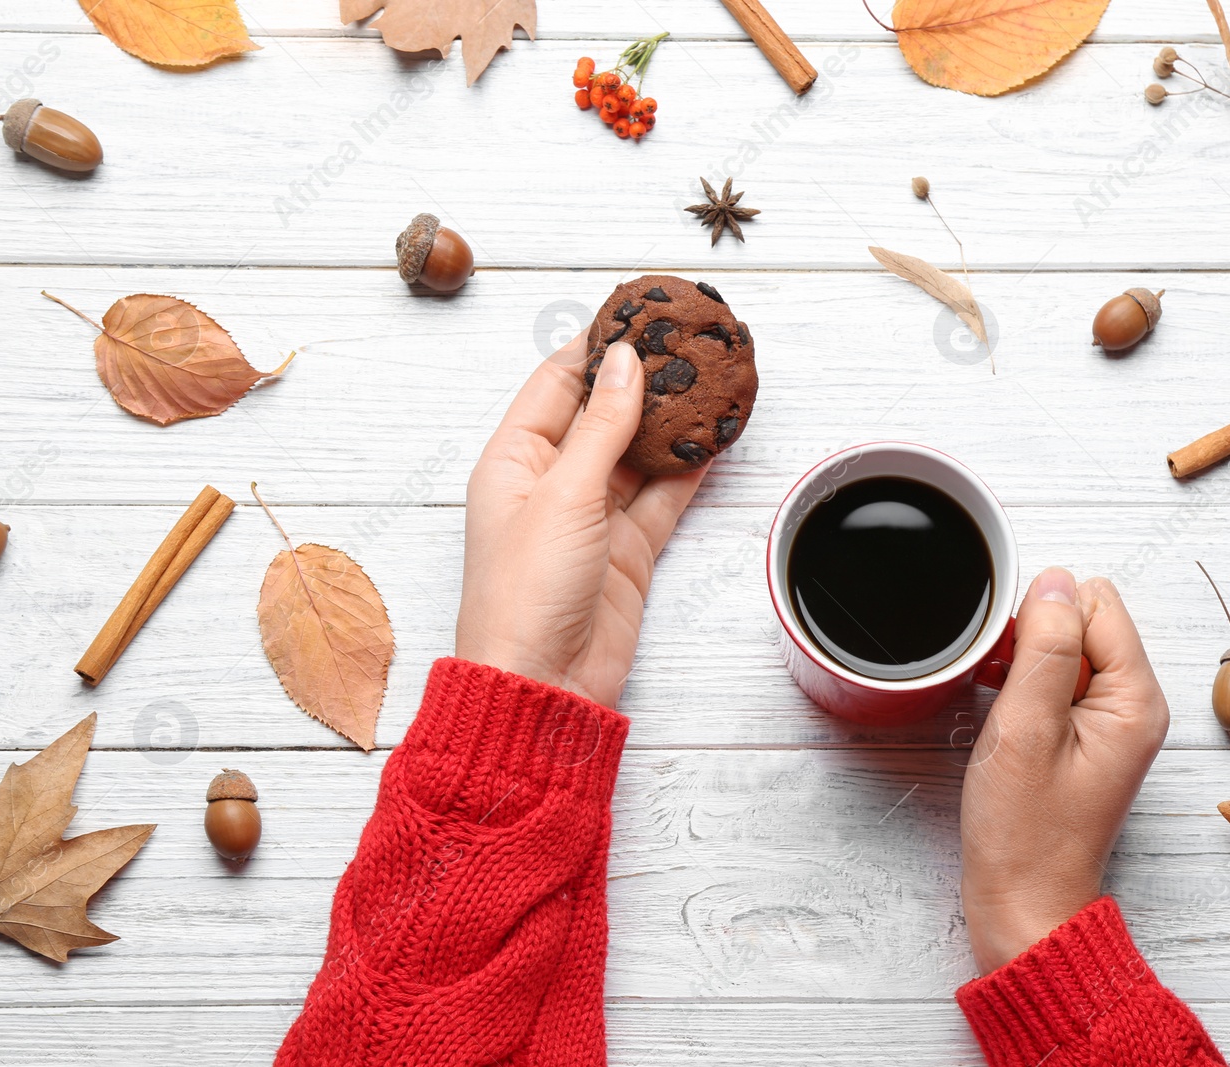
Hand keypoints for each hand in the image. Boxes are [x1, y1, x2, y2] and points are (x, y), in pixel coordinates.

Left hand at [454, 334, 707, 707]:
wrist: (544, 686)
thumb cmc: (525, 595)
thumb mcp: (564, 495)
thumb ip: (602, 426)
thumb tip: (624, 362)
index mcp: (513, 460)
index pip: (556, 383)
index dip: (597, 346)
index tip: (638, 314)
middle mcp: (551, 482)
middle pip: (603, 413)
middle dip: (645, 380)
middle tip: (689, 341)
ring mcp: (592, 517)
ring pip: (639, 453)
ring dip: (674, 422)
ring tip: (713, 379)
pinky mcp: (627, 551)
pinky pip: (663, 496)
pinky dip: (690, 470)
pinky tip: (716, 439)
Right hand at [959, 567, 1169, 973]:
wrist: (1024, 903)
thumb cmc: (1025, 832)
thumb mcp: (1027, 727)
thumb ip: (1046, 646)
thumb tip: (1056, 579)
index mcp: (1136, 698)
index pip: (1094, 602)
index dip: (1043, 620)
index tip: (1012, 664)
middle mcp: (1135, 705)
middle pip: (1083, 621)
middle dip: (1034, 643)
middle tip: (1007, 698)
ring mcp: (1113, 723)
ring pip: (1066, 651)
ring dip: (1026, 668)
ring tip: (1007, 718)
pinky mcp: (1088, 738)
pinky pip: (1058, 683)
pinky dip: (1026, 691)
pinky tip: (1008, 724)